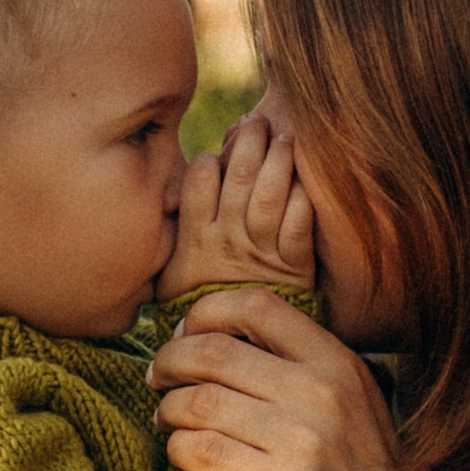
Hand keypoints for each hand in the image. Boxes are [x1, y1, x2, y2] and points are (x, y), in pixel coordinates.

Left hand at [150, 287, 469, 470]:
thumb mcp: (354, 406)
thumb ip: (304, 367)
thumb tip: (216, 336)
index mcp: (339, 364)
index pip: (256, 306)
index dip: (204, 313)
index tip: (183, 334)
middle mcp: (323, 395)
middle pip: (213, 352)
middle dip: (169, 361)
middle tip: (156, 378)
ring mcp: (303, 443)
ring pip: (197, 402)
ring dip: (166, 409)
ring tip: (164, 420)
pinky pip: (199, 452)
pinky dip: (175, 449)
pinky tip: (179, 456)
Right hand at [158, 110, 314, 303]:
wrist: (237, 349)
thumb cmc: (203, 304)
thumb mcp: (172, 273)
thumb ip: (172, 232)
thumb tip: (164, 193)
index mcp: (195, 238)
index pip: (199, 181)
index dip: (213, 158)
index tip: (222, 148)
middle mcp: (227, 240)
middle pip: (238, 177)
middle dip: (250, 142)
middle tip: (258, 121)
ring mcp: (262, 251)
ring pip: (269, 194)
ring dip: (278, 160)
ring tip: (284, 138)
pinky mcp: (295, 265)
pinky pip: (299, 223)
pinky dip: (303, 199)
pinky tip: (305, 181)